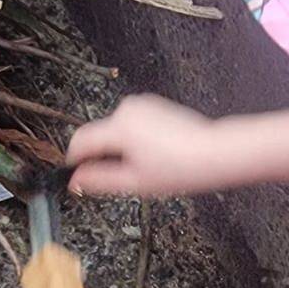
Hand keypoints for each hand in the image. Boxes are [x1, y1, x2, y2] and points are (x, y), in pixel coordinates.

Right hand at [66, 95, 218, 197]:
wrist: (214, 153)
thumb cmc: (181, 168)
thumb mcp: (134, 182)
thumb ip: (98, 180)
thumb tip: (76, 180)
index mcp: (120, 127)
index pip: (81, 139)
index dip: (74, 159)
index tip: (75, 173)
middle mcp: (128, 109)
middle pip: (100, 135)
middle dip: (105, 156)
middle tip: (123, 177)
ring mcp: (143, 105)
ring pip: (117, 130)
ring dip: (122, 148)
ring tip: (146, 166)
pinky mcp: (154, 106)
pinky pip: (133, 124)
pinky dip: (136, 139)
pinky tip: (155, 154)